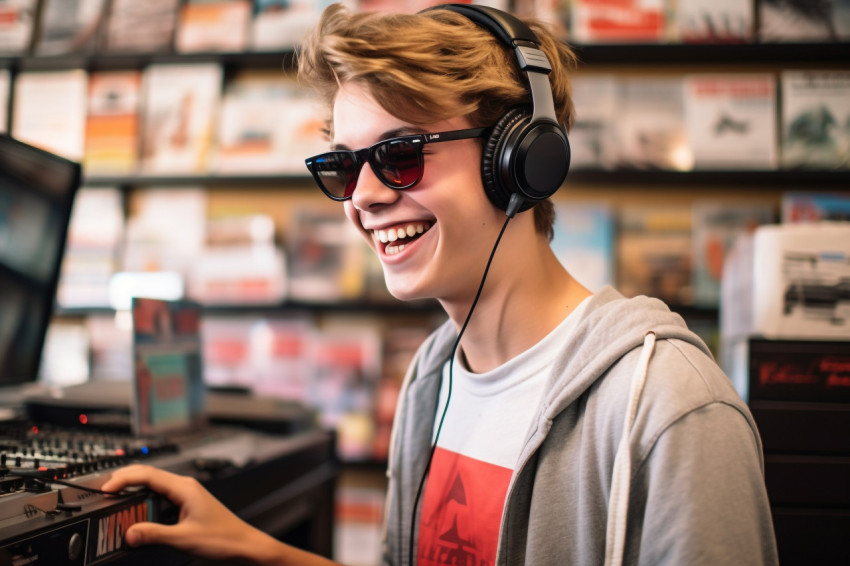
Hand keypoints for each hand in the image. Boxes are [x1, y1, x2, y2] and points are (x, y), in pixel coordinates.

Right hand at [101, 464, 268, 561]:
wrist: (244, 544)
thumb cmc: (223, 538)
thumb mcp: (183, 538)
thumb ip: (154, 534)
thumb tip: (129, 532)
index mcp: (184, 487)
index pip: (147, 474)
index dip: (123, 479)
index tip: (106, 489)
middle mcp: (185, 486)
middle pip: (148, 476)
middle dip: (125, 481)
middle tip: (105, 493)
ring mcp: (186, 494)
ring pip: (154, 486)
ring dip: (134, 492)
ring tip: (116, 501)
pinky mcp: (187, 504)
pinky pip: (161, 497)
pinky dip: (145, 502)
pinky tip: (138, 512)